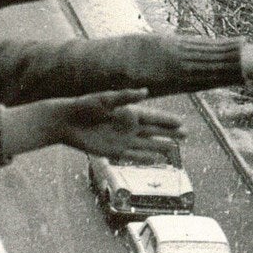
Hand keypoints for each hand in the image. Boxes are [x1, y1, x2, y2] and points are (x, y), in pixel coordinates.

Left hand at [52, 89, 185, 164]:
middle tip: (186, 135)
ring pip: (146, 144)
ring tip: (175, 149)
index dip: (167, 120)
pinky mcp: (113, 151)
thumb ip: (125, 97)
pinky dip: (144, 158)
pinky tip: (156, 160)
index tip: (181, 122)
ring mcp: (121, 139)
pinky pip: (132, 156)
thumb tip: (145, 92)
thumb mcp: (104, 99)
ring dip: (160, 146)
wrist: (66, 122)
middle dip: (169, 133)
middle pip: (153, 131)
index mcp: (128, 111)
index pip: (152, 117)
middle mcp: (127, 126)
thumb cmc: (84, 106)